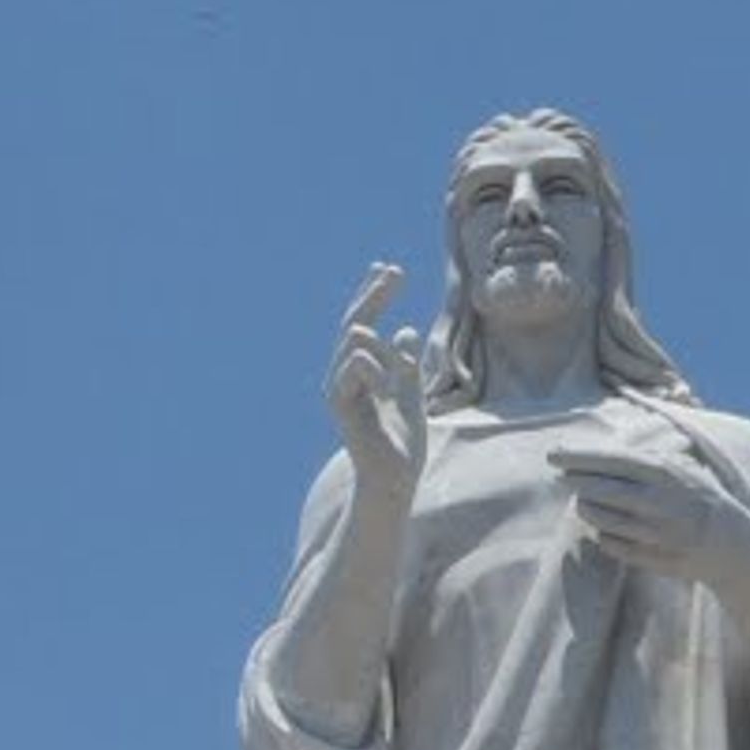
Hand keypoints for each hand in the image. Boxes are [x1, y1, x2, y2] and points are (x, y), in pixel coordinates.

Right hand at [326, 261, 429, 506]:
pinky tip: (387, 387)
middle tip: (394, 270)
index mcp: (358, 374)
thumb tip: (405, 330)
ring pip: (354, 339)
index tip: (389, 268)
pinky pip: (356, 363)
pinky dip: (376, 366)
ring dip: (382, 346)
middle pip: (354, 323)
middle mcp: (342, 378)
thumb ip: (406, 365)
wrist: (395, 481)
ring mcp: (338, 389)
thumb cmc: (403, 446)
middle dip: (374, 294)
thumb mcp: (411, 394)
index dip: (374, 295)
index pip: (362, 324)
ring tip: (397, 373)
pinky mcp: (339, 402)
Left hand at [547, 441, 749, 590]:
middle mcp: (656, 501)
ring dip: (586, 509)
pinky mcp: (650, 557)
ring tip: (585, 502)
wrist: (728, 540)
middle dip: (574, 483)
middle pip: (599, 490)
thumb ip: (643, 457)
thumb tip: (601, 450)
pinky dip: (603, 535)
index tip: (552, 454)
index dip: (577, 457)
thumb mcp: (677, 465)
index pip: (610, 460)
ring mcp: (653, 532)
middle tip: (561, 479)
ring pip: (600, 519)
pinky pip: (611, 544)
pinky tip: (606, 527)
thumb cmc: (696, 495)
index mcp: (662, 472)